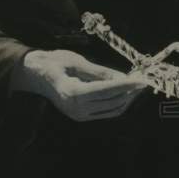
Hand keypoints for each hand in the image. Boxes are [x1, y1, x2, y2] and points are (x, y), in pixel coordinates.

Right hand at [11, 49, 148, 121]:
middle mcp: (76, 108)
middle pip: (111, 102)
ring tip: (138, 86)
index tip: (141, 79)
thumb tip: (121, 76)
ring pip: (112, 110)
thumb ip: (99, 72)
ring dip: (127, 99)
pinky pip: (106, 112)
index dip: (125, 85)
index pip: (106, 91)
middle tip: (144, 80)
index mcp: (72, 93)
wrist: (35, 74)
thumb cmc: (53, 62)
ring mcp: (78, 115)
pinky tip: (126, 92)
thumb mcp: (76, 61)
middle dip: (130, 92)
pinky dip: (118, 103)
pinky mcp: (81, 116)